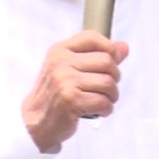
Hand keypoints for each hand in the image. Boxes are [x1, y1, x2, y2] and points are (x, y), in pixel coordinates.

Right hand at [21, 30, 128, 152]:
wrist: (34, 121)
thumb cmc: (55, 94)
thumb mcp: (69, 68)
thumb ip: (96, 56)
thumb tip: (124, 47)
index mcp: (59, 50)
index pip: (92, 37)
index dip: (109, 47)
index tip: (111, 61)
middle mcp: (61, 62)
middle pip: (106, 61)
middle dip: (114, 77)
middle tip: (107, 88)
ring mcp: (65, 81)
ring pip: (108, 83)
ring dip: (112, 96)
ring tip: (103, 100)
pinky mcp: (71, 100)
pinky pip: (103, 102)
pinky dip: (106, 109)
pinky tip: (97, 111)